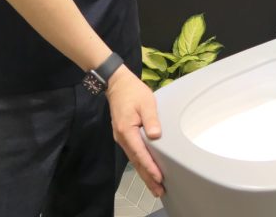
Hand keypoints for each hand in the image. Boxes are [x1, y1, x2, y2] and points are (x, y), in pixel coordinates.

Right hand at [107, 65, 164, 195]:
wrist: (117, 84)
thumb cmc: (132, 92)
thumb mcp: (146, 102)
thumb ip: (151, 119)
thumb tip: (156, 135)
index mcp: (127, 130)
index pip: (140, 153)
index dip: (150, 166)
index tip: (158, 177)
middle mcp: (122, 138)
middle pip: (136, 162)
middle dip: (147, 177)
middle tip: (158, 191)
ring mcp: (122, 138)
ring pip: (134, 160)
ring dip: (144, 173)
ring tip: (155, 187)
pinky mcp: (124, 136)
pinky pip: (133, 154)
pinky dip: (141, 164)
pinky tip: (147, 170)